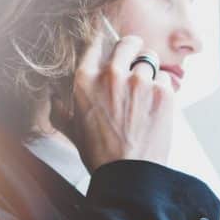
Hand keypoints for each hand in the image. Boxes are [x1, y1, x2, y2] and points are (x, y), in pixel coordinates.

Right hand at [65, 32, 174, 171]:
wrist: (129, 176)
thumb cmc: (100, 157)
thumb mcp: (73, 132)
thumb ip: (61, 110)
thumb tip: (54, 98)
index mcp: (85, 80)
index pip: (96, 43)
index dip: (106, 43)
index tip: (112, 48)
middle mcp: (111, 75)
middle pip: (128, 43)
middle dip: (133, 50)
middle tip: (136, 61)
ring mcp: (139, 81)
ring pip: (150, 59)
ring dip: (149, 71)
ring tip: (147, 91)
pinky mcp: (162, 92)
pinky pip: (165, 78)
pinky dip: (163, 89)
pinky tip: (156, 107)